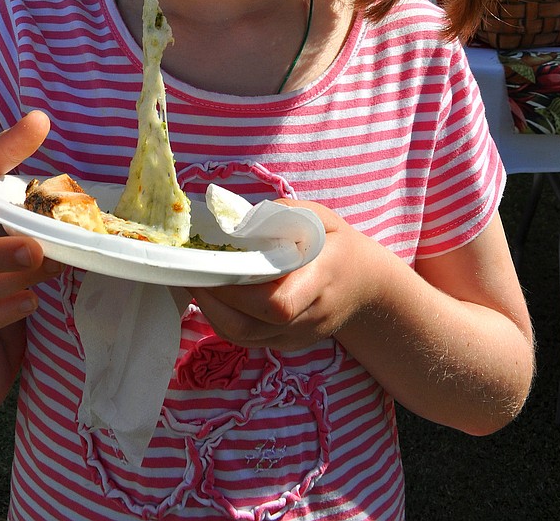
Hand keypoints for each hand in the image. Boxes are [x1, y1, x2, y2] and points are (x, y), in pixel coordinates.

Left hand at [191, 201, 378, 352]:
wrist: (367, 287)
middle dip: (215, 302)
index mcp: (322, 279)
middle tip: (192, 271)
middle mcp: (310, 316)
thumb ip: (284, 215)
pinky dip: (223, 319)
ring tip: (196, 280)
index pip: (278, 303)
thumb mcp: (321, 218)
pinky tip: (212, 294)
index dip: (239, 291)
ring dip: (212, 312)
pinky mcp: (286, 344)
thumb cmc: (338, 245)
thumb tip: (240, 221)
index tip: (213, 265)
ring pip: (244, 338)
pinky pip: (247, 339)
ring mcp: (298, 337)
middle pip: (252, 326)